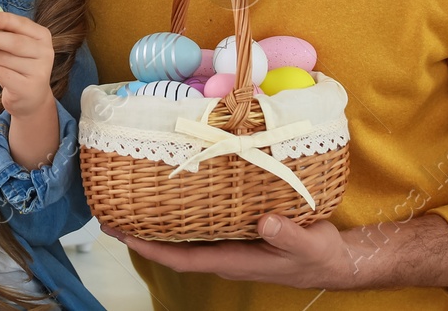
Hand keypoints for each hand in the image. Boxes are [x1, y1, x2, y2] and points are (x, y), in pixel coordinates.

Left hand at [0, 10, 54, 118]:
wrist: (32, 98)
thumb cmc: (20, 67)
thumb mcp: (18, 49)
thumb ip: (5, 35)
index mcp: (42, 36)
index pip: (23, 24)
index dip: (5, 20)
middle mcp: (45, 52)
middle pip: (14, 42)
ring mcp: (38, 71)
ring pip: (5, 59)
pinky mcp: (28, 88)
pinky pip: (2, 74)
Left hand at [101, 213, 447, 290]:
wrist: (339, 260)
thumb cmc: (321, 255)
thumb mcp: (311, 245)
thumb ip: (289, 235)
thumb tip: (266, 221)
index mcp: (233, 259)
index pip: (180, 257)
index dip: (148, 247)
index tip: (119, 231)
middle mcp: (223, 251)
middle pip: (172, 244)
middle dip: (140, 230)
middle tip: (108, 207)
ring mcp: (229, 241)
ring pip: (184, 232)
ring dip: (157, 218)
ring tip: (129, 194)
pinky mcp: (238, 227)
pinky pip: (200, 220)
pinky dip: (181, 207)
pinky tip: (171, 188)